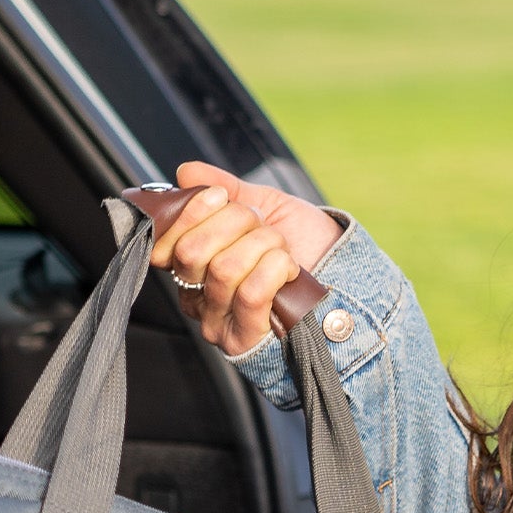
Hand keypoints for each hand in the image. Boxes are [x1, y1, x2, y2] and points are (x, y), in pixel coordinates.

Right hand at [148, 161, 341, 357]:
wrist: (346, 275)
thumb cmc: (305, 244)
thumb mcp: (266, 206)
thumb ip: (227, 188)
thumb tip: (187, 172)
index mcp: (192, 264)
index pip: (166, 242)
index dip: (192, 212)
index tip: (221, 196)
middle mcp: (196, 296)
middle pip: (192, 252)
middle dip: (236, 224)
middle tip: (263, 226)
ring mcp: (217, 321)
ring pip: (225, 268)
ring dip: (264, 246)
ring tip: (282, 250)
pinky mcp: (243, 339)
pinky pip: (250, 293)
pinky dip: (276, 270)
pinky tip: (289, 272)